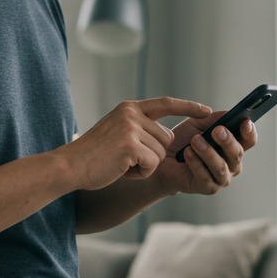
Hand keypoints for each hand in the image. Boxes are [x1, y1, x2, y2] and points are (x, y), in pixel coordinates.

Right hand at [63, 97, 211, 192]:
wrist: (69, 166)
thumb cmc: (93, 156)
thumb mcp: (117, 132)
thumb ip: (140, 128)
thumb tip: (169, 135)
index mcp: (129, 108)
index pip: (166, 103)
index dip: (188, 106)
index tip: (206, 110)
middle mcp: (131, 113)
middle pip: (166, 138)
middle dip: (152, 155)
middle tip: (125, 159)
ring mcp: (131, 128)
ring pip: (160, 153)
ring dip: (145, 166)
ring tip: (121, 164)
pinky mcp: (130, 145)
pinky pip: (152, 164)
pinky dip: (140, 173)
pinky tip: (121, 170)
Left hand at [154, 111, 257, 195]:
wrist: (162, 158)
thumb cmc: (183, 140)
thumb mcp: (197, 124)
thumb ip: (213, 119)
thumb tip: (229, 113)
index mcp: (232, 146)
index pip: (249, 140)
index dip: (249, 132)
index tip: (245, 121)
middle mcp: (232, 164)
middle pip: (237, 154)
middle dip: (228, 141)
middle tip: (217, 130)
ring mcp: (222, 178)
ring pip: (221, 167)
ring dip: (209, 152)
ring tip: (195, 140)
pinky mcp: (208, 188)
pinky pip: (205, 176)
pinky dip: (196, 163)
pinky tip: (187, 153)